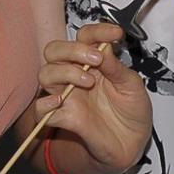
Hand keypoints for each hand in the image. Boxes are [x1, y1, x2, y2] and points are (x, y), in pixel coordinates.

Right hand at [32, 22, 151, 173]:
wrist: (132, 142)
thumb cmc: (132, 111)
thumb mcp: (132, 85)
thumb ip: (116, 68)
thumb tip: (104, 47)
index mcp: (93, 62)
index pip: (85, 37)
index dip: (97, 31)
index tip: (116, 34)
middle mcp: (75, 75)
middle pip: (55, 50)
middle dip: (73, 49)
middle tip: (96, 59)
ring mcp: (67, 96)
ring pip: (46, 74)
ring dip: (64, 72)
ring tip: (89, 81)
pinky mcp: (63, 118)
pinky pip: (40, 109)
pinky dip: (45, 103)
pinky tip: (61, 102)